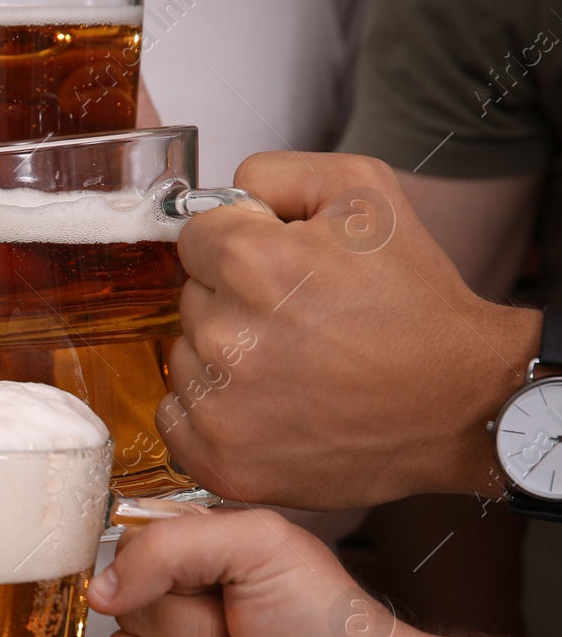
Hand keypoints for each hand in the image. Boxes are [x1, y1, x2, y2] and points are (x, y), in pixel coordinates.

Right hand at [84, 509, 406, 636]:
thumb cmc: (328, 630)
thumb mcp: (259, 544)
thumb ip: (168, 545)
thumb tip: (100, 591)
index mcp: (201, 558)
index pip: (129, 549)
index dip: (156, 572)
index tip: (204, 586)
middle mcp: (182, 608)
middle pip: (125, 610)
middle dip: (186, 630)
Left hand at [164, 152, 536, 508]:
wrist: (459, 405)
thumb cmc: (414, 301)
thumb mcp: (364, 193)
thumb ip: (273, 174)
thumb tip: (218, 199)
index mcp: (251, 263)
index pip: (192, 239)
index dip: (237, 247)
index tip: (278, 270)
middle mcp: (226, 337)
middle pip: (189, 300)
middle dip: (232, 302)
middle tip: (298, 320)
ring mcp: (220, 408)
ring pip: (184, 358)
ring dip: (223, 358)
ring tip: (292, 365)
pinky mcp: (221, 462)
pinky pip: (176, 416)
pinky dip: (211, 411)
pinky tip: (266, 405)